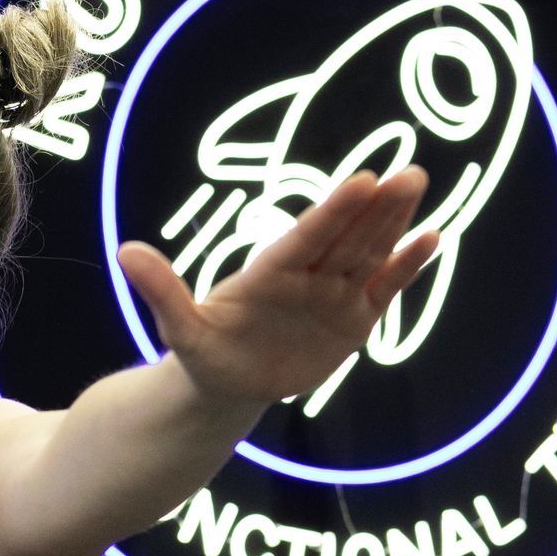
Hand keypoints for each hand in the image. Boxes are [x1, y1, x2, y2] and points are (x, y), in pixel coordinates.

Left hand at [117, 165, 436, 414]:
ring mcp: (333, 294)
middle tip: (407, 172)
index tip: (361, 181)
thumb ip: (161, 292)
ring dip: (395, 223)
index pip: (307, 238)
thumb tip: (125, 251)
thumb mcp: (180, 329)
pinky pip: (383, 289)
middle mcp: (307, 275)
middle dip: (377, 208)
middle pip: (346, 238)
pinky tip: (431, 238)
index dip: (335, 213)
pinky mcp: (353, 318)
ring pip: (369, 254)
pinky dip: (406, 268)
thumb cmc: (205, 353)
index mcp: (270, 273)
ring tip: (417, 182)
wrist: (229, 383)